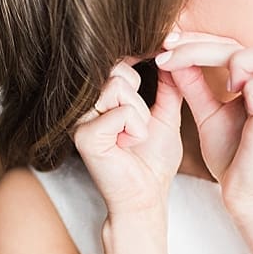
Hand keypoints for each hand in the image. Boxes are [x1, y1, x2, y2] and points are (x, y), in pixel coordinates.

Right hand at [72, 56, 184, 215]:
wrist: (146, 197)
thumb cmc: (153, 161)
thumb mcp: (165, 115)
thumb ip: (167, 85)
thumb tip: (173, 55)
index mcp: (97, 100)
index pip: (116, 63)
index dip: (137, 65)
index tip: (151, 79)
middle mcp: (82, 107)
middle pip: (116, 70)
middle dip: (139, 95)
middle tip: (139, 125)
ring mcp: (79, 121)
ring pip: (117, 86)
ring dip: (139, 114)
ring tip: (134, 136)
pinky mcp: (84, 136)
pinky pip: (120, 112)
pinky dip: (135, 129)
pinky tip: (127, 145)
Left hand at [155, 30, 252, 216]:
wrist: (244, 193)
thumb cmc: (232, 155)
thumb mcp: (207, 113)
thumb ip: (194, 85)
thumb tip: (173, 58)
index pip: (232, 44)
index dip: (199, 39)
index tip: (166, 43)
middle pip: (248, 44)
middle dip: (204, 44)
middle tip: (170, 53)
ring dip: (238, 61)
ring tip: (216, 83)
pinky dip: (250, 87)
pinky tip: (231, 96)